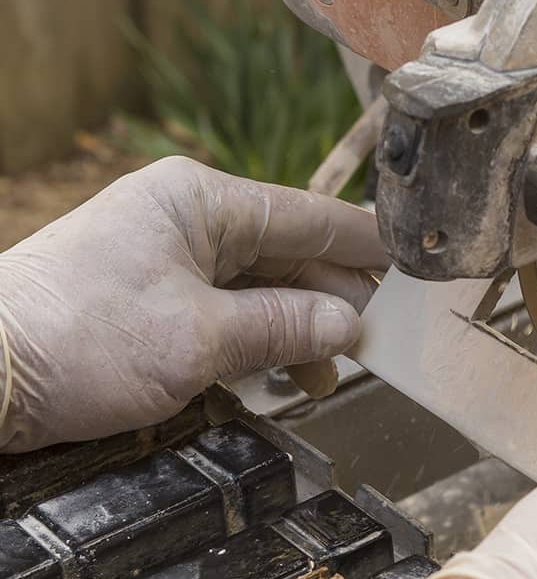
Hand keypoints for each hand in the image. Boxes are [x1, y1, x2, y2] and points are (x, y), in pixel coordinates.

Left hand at [0, 156, 387, 452]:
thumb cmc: (76, 340)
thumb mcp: (201, 339)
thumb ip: (286, 326)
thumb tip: (350, 324)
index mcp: (201, 201)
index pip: (312, 218)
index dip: (369, 246)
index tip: (417, 267)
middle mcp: (188, 219)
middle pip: (291, 255)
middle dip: (336, 302)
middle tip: (381, 344)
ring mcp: (168, 257)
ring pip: (262, 287)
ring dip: (298, 330)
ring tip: (326, 377)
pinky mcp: (153, 296)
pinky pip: (229, 309)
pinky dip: (260, 341)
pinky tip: (282, 375)